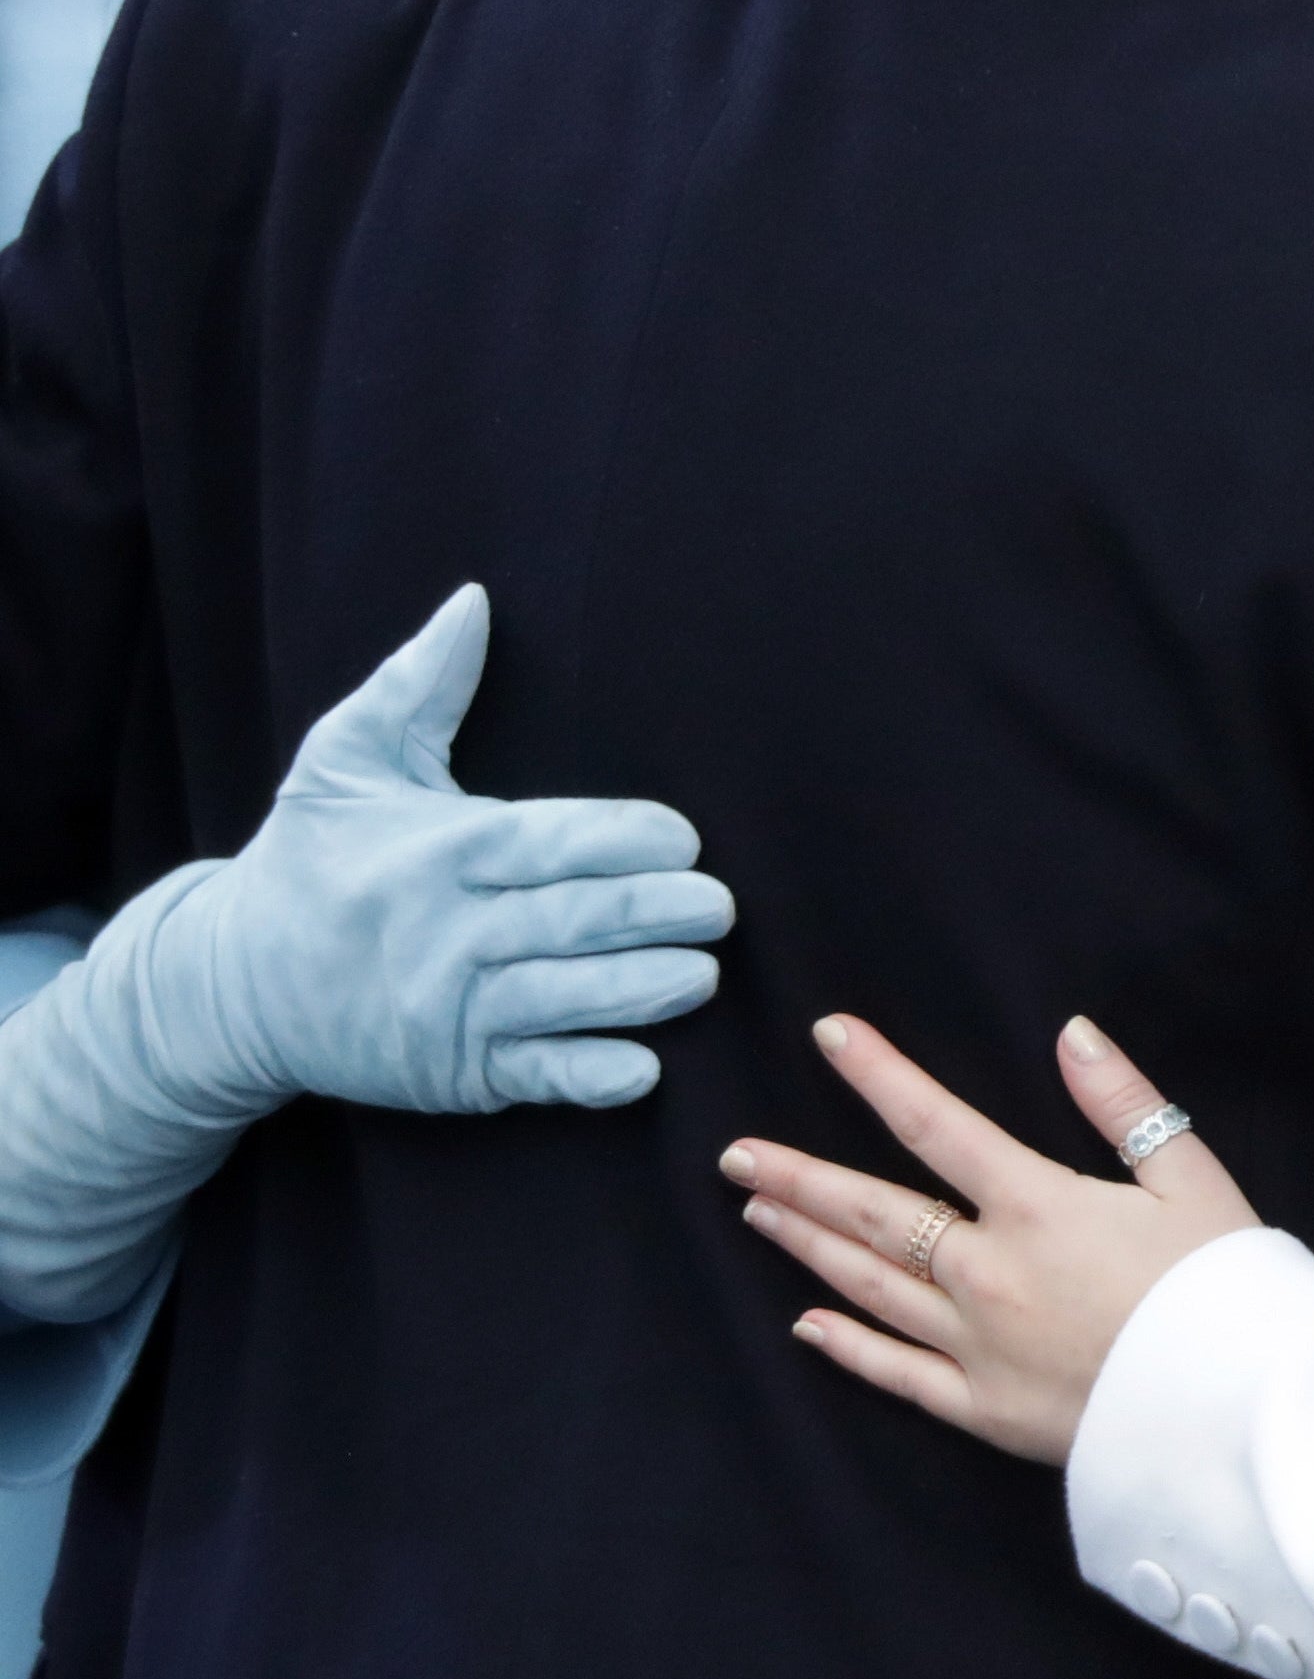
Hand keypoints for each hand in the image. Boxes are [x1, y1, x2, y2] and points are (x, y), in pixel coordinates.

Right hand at [146, 583, 732, 1118]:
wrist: (227, 988)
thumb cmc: (308, 861)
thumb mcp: (345, 762)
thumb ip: (418, 683)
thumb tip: (474, 601)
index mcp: (435, 853)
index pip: (545, 844)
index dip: (621, 840)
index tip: (684, 838)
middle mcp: (442, 934)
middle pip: (571, 922)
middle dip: (655, 914)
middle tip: (722, 907)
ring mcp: (446, 1011)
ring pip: (564, 1000)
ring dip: (643, 990)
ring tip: (704, 973)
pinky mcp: (448, 1073)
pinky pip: (530, 1077)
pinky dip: (588, 1075)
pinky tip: (643, 1068)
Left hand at [725, 1013, 1260, 1468]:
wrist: (1235, 1409)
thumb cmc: (1222, 1286)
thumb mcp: (1190, 1177)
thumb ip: (1123, 1104)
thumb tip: (1072, 1034)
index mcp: (1037, 1206)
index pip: (937, 1123)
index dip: (879, 1074)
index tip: (829, 1035)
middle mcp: (987, 1272)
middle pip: (874, 1213)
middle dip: (800, 1178)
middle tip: (737, 1156)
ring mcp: (975, 1346)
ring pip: (870, 1286)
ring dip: (809, 1246)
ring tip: (758, 1213)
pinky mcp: (982, 1409)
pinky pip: (896, 1373)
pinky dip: (847, 1347)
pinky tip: (807, 1326)